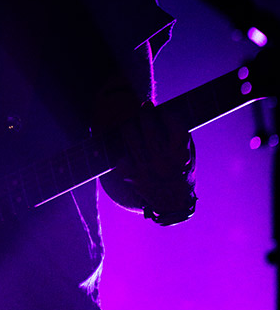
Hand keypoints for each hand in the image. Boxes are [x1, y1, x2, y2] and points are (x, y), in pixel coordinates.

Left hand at [117, 103, 196, 224]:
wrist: (173, 201)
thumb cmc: (181, 169)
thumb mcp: (189, 153)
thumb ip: (180, 133)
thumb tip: (163, 109)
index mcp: (180, 154)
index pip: (173, 123)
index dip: (167, 113)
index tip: (164, 111)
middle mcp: (163, 161)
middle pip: (148, 125)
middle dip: (146, 112)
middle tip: (146, 107)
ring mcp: (145, 168)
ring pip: (130, 134)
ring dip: (131, 123)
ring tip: (133, 120)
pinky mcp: (131, 175)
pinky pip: (120, 152)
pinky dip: (121, 145)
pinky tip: (126, 141)